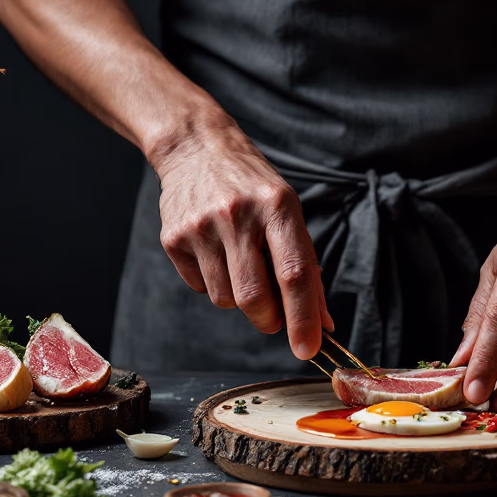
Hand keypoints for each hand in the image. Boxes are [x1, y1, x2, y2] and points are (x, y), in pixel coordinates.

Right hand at [153, 108, 333, 360]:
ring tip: (240, 263)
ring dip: (239, 298)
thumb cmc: (252, 185)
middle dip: (269, 320)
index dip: (303, 318)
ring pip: (225, 299)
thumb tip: (323, 323)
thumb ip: (306, 267)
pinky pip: (199, 288)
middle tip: (274, 316)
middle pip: (254, 297)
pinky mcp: (173, 238)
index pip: (293, 274)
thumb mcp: (288, 211)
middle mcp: (237, 215)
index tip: (308, 349)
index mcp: (277, 206)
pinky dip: (213, 283)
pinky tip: (215, 252)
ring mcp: (201, 226)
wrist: (196, 147)